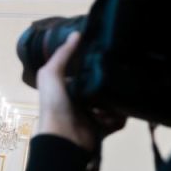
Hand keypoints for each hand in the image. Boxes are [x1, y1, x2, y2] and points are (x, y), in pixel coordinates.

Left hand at [36, 32, 125, 149]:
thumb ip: (62, 55)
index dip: (97, 65)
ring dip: (115, 103)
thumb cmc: (54, 103)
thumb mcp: (51, 74)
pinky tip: (112, 116)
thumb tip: (76, 33)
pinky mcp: (103, 128)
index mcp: (69, 86)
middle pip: (104, 86)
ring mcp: (93, 114)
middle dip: (112, 84)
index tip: (111, 56)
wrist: (63, 137)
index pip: (87, 72)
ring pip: (114, 103)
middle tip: (119, 78)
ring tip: (112, 101)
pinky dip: (118, 119)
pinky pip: (119, 120)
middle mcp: (81, 99)